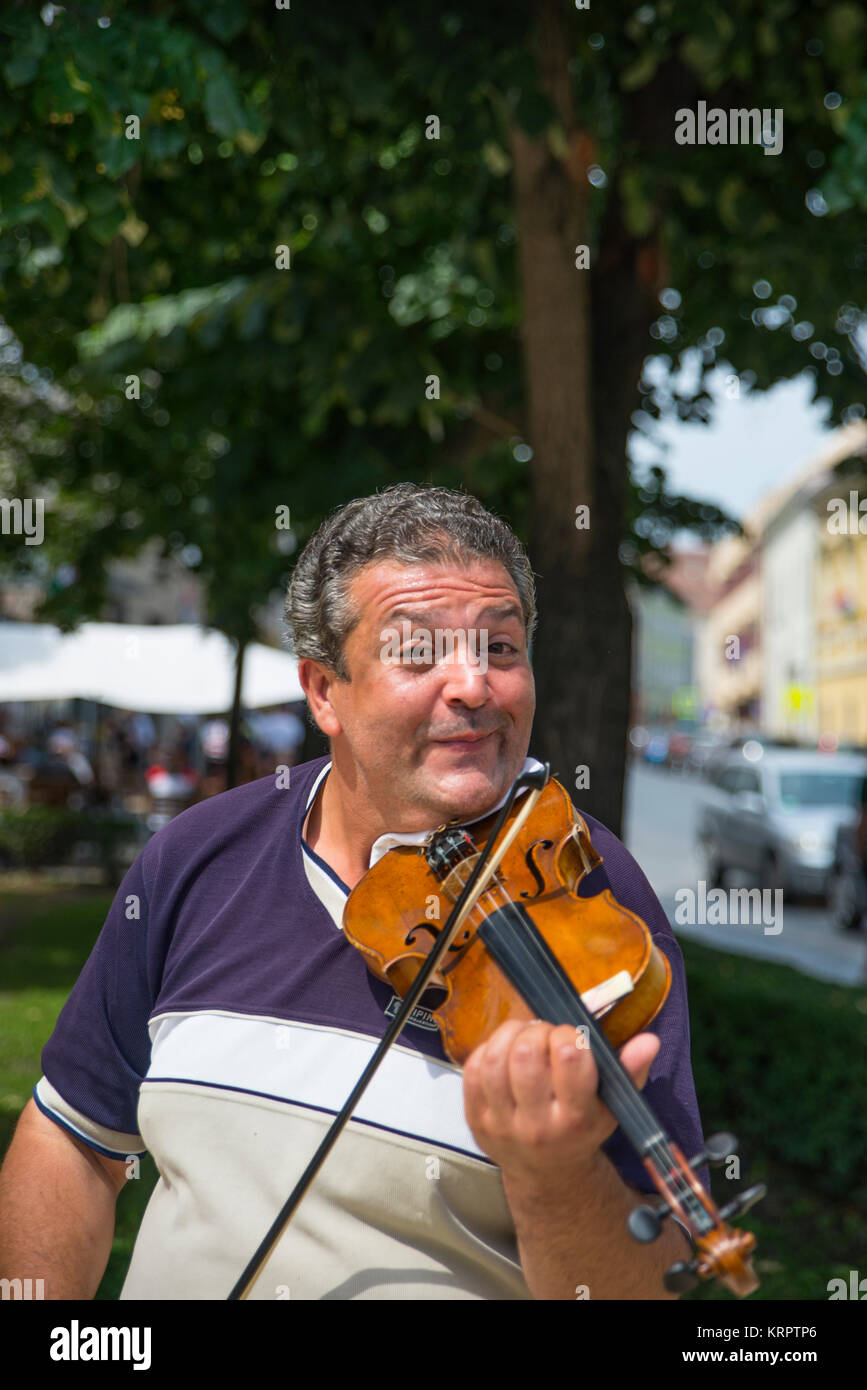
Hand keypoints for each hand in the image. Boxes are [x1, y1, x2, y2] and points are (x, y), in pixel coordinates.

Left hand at [462, 1018, 659, 1187]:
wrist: (547, 1173)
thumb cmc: (582, 1129)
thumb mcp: (613, 1106)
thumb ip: (630, 1071)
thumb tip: (649, 1041)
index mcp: (576, 1120)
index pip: (569, 1059)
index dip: (570, 1035)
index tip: (573, 1039)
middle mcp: (536, 1125)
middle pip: (526, 1055)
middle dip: (539, 1032)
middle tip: (547, 1035)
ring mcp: (501, 1124)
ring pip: (495, 1059)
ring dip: (511, 1034)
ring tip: (526, 1036)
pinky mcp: (475, 1119)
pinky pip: (473, 1070)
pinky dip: (488, 1048)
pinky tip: (505, 1050)